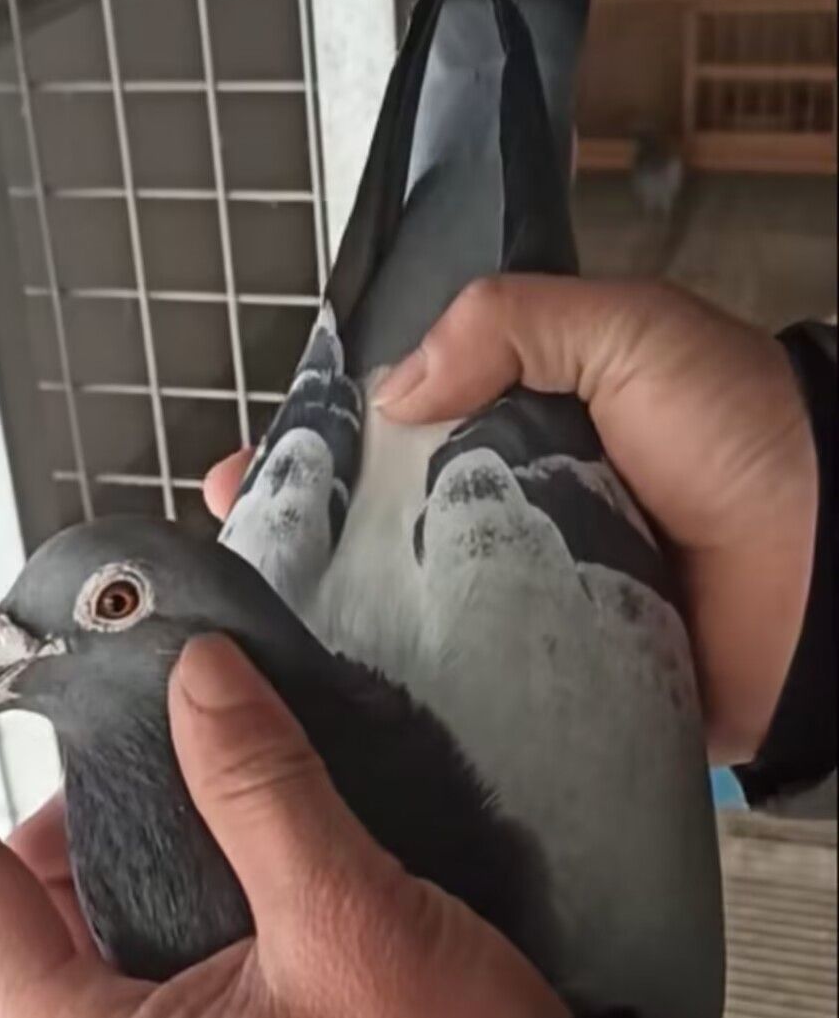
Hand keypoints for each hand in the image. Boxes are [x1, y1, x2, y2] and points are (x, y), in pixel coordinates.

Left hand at [0, 639, 565, 1017]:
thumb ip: (259, 787)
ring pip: (86, 920)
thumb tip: (197, 679)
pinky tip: (234, 833)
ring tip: (203, 761)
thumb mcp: (342, 920)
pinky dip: (170, 877)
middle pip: (15, 897)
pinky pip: (145, 950)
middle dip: (56, 792)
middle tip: (128, 704)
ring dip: (126, 829)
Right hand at [211, 278, 816, 767]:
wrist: (834, 579)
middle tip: (238, 552)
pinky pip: (470, 682)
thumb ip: (513, 324)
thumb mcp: (631, 333)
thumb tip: (395, 383)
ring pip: (413, 608)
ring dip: (339, 618)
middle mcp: (522, 513)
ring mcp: (532, 601)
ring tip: (260, 626)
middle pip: (387, 525)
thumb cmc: (752, 442)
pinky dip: (414, 688)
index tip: (255, 471)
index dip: (324, 446)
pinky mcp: (555, 679)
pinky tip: (341, 693)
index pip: (401, 427)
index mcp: (533, 423)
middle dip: (304, 540)